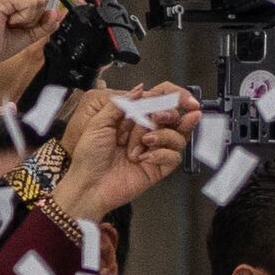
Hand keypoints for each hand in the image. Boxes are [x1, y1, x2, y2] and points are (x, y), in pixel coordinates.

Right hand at [0, 0, 65, 93]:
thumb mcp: (31, 32)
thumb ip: (46, 22)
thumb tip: (59, 12)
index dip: (37, 13)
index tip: (19, 22)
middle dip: (33, 15)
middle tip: (13, 23)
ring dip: (27, 18)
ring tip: (9, 22)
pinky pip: (30, 3)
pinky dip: (23, 18)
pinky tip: (7, 21)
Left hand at [54, 85, 198, 223]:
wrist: (88, 185)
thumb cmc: (88, 156)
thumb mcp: (98, 122)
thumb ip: (121, 104)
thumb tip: (140, 89)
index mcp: (132, 119)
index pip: (160, 102)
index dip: (175, 97)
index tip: (185, 98)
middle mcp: (146, 132)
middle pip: (174, 117)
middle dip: (170, 114)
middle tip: (158, 117)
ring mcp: (154, 150)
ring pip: (178, 136)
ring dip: (164, 135)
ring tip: (146, 141)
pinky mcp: (159, 167)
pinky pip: (174, 156)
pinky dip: (162, 153)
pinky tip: (146, 158)